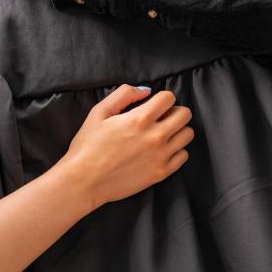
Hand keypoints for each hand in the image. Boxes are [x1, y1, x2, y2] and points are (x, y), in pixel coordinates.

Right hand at [60, 85, 193, 209]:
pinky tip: (160, 151)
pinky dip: (176, 150)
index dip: (161, 98)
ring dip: (177, 130)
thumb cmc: (88, 146)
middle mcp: (155, 137)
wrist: (84, 181)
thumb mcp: (99, 112)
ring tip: (161, 134)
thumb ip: (124, 94)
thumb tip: (145, 91)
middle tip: (160, 118)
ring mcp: (160, 156)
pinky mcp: (161, 173)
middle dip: (173, 112)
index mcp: (140, 119)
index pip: (169, 98)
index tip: (153, 105)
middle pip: (185, 115)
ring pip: (187, 134)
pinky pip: (184, 156)